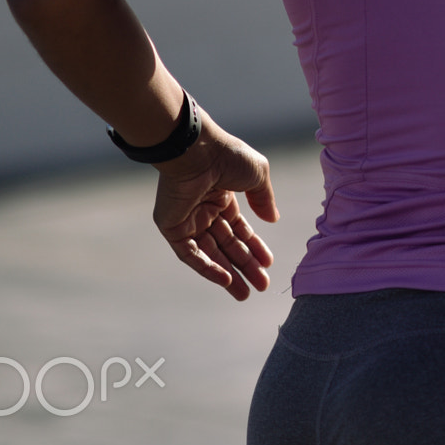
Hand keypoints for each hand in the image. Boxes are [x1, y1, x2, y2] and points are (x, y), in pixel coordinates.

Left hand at [151, 115, 279, 301]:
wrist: (197, 151)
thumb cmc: (228, 157)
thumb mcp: (258, 175)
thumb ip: (264, 199)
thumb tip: (272, 219)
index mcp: (223, 197)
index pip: (239, 229)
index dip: (254, 246)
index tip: (268, 263)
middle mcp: (205, 211)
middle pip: (227, 246)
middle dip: (245, 266)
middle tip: (261, 285)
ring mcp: (188, 220)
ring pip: (210, 254)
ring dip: (228, 273)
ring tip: (245, 293)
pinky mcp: (172, 228)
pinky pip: (190, 254)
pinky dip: (207, 268)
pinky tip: (225, 280)